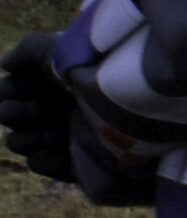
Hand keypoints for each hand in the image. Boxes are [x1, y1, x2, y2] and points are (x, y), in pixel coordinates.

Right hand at [4, 31, 164, 206]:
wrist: (143, 124)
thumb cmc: (104, 80)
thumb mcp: (66, 53)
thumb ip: (31, 51)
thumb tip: (6, 64)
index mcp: (72, 80)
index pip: (27, 86)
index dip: (11, 90)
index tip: (6, 94)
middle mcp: (74, 107)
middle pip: (24, 114)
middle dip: (13, 113)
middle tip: (11, 113)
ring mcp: (78, 138)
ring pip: (30, 141)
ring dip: (24, 138)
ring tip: (34, 136)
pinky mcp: (84, 167)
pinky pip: (49, 166)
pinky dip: (43, 160)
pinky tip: (48, 153)